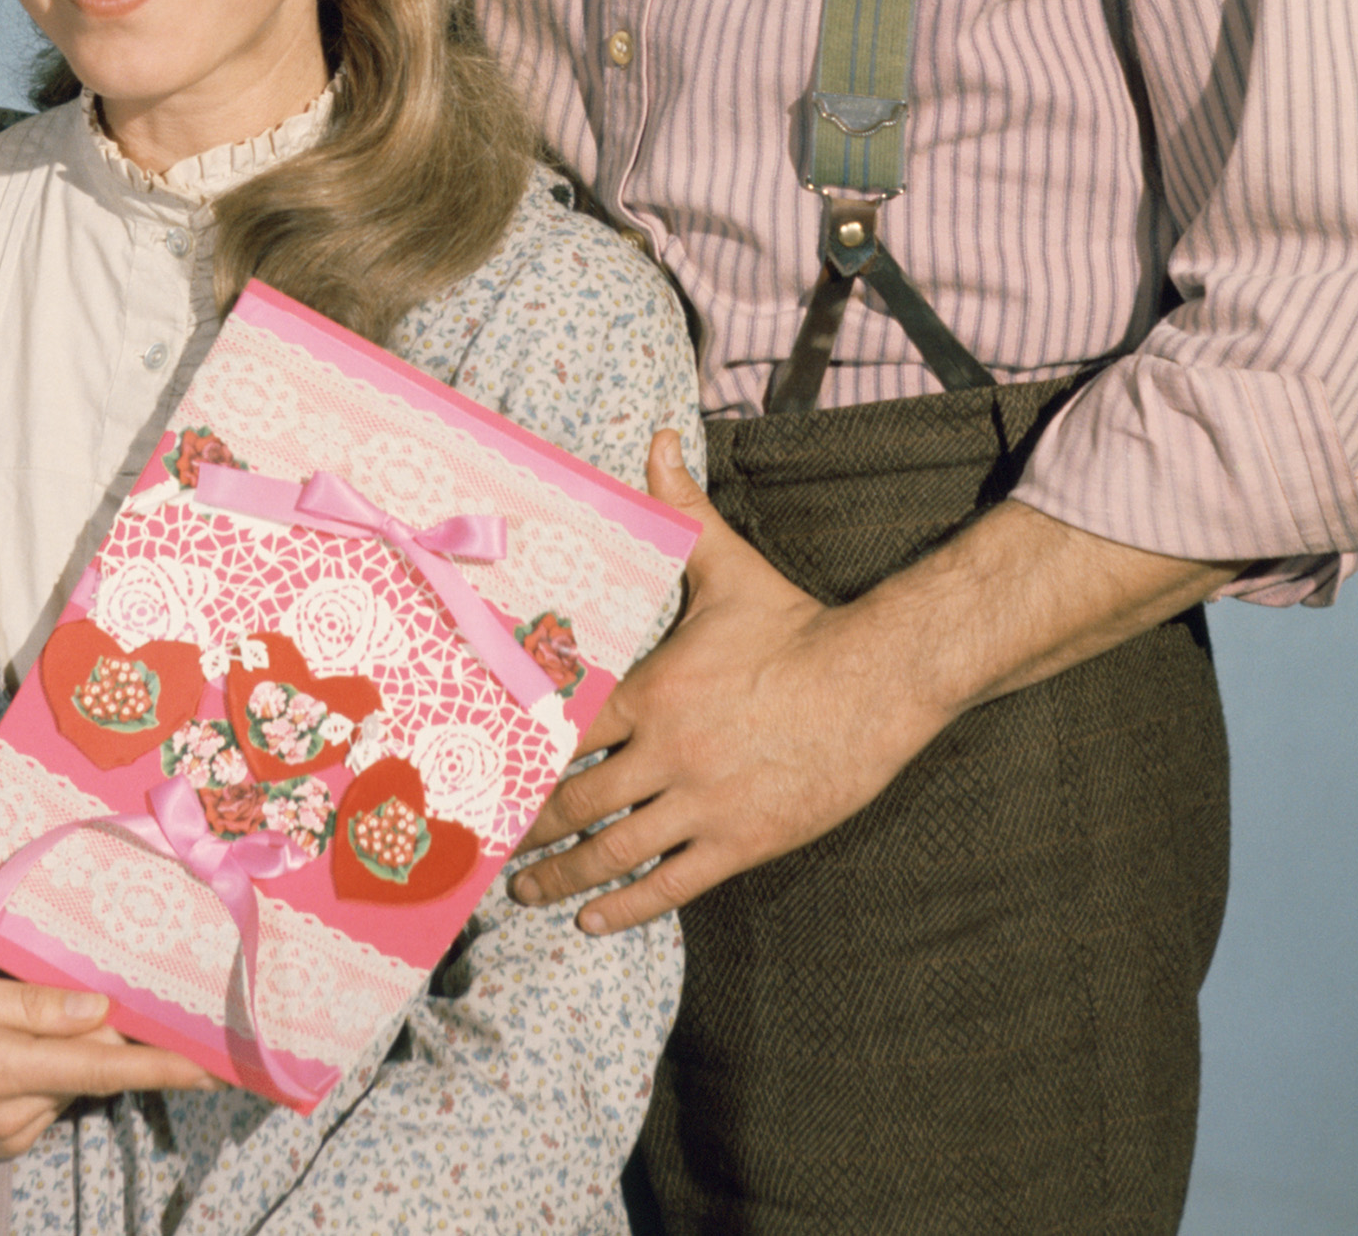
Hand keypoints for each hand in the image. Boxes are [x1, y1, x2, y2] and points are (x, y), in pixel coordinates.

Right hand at [0, 969, 208, 1160]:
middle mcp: (11, 1115)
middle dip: (110, 1034)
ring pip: (71, 1084)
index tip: (213, 1067)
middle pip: (92, 1071)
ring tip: (25, 1015)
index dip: (162, 1068)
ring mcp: (5, 1139)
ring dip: (73, 1051)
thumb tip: (102, 1011)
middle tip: (108, 990)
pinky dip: (49, 1070)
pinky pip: (47, 1099)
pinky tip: (12, 1045)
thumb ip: (30, 1004)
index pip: (102, 1070)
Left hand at [507, 432, 944, 934]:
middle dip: (526, 829)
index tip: (481, 773)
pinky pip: (669, 883)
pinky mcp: (741, 841)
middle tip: (486, 844)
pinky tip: (592, 917)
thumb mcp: (729, 566)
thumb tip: (658, 439)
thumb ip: (680, 510)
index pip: (563, 732)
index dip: (517, 757)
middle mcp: (668, 751)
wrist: (876, 681)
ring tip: (525, 891)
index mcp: (653, 690)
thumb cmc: (795, 625)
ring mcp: (704, 803)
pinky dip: (624, 906)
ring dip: (559, 876)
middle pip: (575, 801)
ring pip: (612, 851)